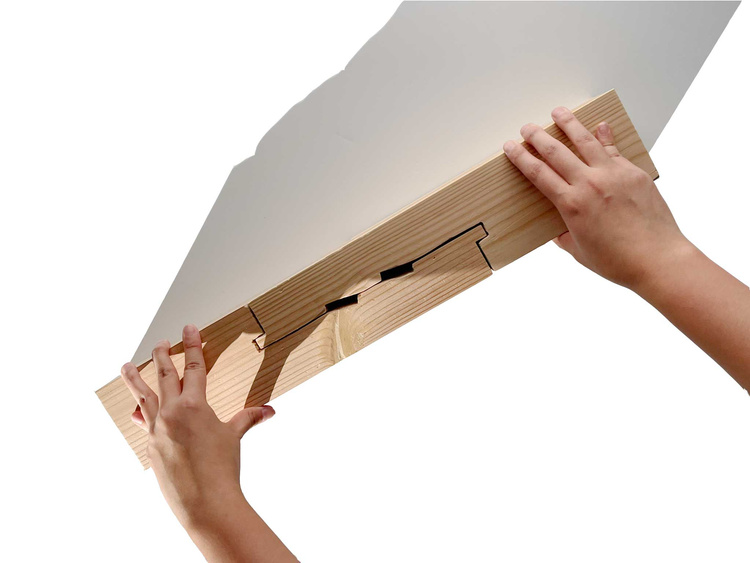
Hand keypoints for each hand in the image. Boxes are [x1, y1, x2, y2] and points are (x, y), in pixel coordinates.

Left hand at [120, 324, 274, 529]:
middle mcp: (172, 413)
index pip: (193, 367)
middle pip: (164, 376)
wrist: (205, 502)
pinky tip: (138, 409)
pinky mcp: (151, 447)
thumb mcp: (234, 438)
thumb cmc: (222, 469)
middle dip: (162, 355)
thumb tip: (268, 410)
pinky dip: (142, 412)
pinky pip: (145, 422)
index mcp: (194, 406)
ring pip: (144, 396)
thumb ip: (248, 418)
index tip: (189, 329)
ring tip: (126, 366)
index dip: (192, 346)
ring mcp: (157, 430)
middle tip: (161, 342)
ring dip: (135, 379)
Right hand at [503, 107, 692, 290]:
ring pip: (586, 141)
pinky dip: (604, 136)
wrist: (658, 259)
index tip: (511, 147)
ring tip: (558, 112)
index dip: (521, 158)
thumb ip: (565, 237)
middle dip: (538, 137)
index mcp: (572, 204)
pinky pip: (614, 150)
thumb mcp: (580, 252)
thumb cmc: (619, 261)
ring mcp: (614, 175)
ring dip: (569, 124)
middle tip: (527, 128)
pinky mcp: (634, 173)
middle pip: (556, 152)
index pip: (539, 174)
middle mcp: (590, 184)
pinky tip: (599, 126)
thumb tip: (559, 230)